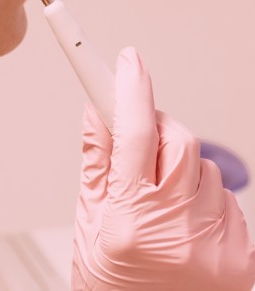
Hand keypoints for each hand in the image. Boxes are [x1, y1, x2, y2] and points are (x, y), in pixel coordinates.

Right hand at [72, 46, 254, 289]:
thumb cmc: (112, 288)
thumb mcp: (89, 226)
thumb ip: (97, 162)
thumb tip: (96, 109)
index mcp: (128, 221)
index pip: (132, 133)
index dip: (129, 89)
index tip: (128, 61)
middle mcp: (176, 232)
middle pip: (179, 139)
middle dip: (158, 130)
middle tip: (140, 145)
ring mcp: (214, 248)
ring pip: (204, 169)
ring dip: (182, 172)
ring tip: (163, 208)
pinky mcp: (242, 261)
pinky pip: (227, 201)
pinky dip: (205, 202)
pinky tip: (187, 229)